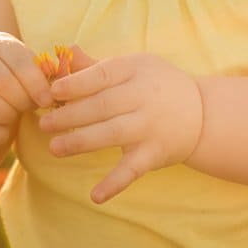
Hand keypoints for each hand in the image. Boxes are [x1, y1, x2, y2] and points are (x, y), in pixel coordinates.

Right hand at [0, 31, 55, 148]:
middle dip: (22, 101)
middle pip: (1, 82)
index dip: (36, 83)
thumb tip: (60, 85)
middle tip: (29, 107)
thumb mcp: (24, 66)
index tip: (47, 100)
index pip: (18, 61)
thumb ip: (45, 72)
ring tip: (15, 116)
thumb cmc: (11, 76)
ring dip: (8, 117)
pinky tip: (4, 129)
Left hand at [38, 48, 203, 203]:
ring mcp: (149, 127)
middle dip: (70, 115)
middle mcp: (144, 98)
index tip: (53, 91)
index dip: (76, 83)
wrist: (203, 114)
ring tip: (54, 148)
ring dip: (81, 142)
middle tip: (44, 123)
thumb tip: (65, 51)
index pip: (102, 75)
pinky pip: (132, 170)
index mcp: (135, 71)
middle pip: (102, 106)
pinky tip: (95, 196)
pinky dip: (114, 184)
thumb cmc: (158, 85)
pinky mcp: (154, 154)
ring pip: (112, 134)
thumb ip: (97, 65)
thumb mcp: (134, 66)